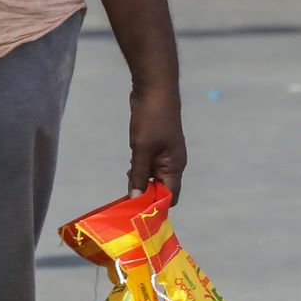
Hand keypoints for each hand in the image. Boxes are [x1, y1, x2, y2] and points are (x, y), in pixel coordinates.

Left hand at [127, 83, 187, 199]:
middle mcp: (173, 163)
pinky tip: (129, 170)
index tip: (138, 211)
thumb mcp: (142, 149)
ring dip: (141, 181)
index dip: (156, 205)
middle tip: (126, 200)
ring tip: (126, 185)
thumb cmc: (151, 119)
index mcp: (175, 166)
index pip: (170, 196)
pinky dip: (140, 169)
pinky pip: (149, 164)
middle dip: (146, 194)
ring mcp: (165, 153)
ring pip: (154, 176)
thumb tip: (136, 198)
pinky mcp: (156, 145)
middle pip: (162, 188)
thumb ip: (138, 174)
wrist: (154, 89)